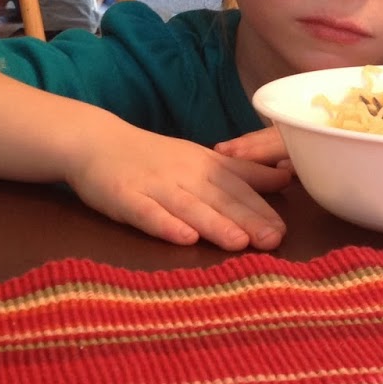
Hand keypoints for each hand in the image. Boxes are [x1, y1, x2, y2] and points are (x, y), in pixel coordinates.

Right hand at [68, 125, 291, 250]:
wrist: (96, 141)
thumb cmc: (155, 157)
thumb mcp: (202, 159)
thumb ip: (244, 172)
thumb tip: (287, 177)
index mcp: (204, 165)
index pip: (238, 187)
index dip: (261, 208)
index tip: (286, 230)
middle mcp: (184, 174)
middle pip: (219, 198)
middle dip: (247, 220)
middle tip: (274, 240)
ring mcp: (153, 185)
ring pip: (188, 206)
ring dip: (214, 224)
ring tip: (238, 242)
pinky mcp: (125, 197)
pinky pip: (147, 213)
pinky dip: (166, 225)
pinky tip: (183, 238)